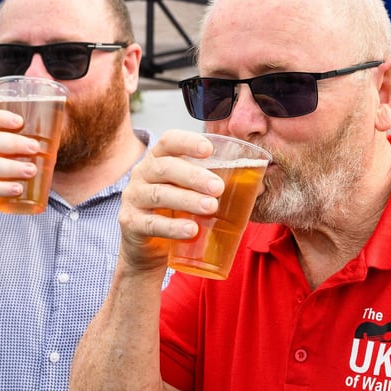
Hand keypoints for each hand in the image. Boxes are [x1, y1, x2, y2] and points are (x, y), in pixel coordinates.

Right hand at [117, 130, 224, 270]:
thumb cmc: (176, 214)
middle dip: (194, 176)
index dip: (187, 142)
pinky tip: (191, 231)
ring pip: (159, 195)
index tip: (209, 150)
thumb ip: (212, 184)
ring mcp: (133, 199)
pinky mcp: (130, 223)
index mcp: (158, 160)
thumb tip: (260, 183)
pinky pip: (151, 224)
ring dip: (187, 200)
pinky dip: (172, 227)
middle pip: (165, 168)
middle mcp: (142, 175)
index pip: (169, 141)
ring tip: (210, 208)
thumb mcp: (190, 194)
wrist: (149, 250)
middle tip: (218, 187)